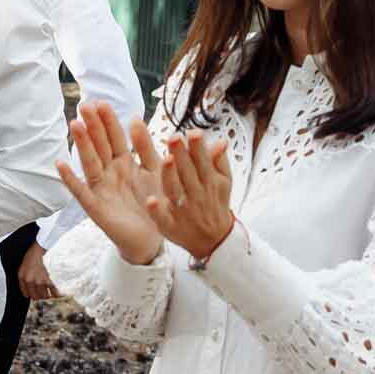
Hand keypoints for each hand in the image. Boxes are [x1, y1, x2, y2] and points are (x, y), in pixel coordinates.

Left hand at [17, 243, 58, 300]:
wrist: (35, 255)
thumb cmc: (27, 264)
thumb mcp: (20, 274)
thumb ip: (22, 285)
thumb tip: (26, 295)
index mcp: (26, 281)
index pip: (28, 294)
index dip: (29, 295)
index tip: (31, 293)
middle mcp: (35, 282)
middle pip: (37, 297)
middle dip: (37, 296)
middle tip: (37, 293)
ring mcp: (42, 281)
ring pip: (45, 295)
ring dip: (44, 296)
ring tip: (44, 294)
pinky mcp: (48, 279)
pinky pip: (53, 289)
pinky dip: (55, 294)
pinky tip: (56, 295)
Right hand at [55, 102, 164, 266]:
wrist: (151, 238)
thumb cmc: (152, 203)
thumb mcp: (154, 171)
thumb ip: (145, 147)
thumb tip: (134, 117)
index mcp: (124, 162)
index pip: (115, 137)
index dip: (108, 121)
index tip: (101, 102)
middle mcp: (109, 172)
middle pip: (100, 145)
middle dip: (93, 126)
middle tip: (85, 105)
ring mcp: (100, 188)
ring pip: (90, 162)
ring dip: (82, 145)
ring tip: (74, 125)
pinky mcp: (95, 207)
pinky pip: (81, 192)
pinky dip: (71, 179)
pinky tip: (61, 164)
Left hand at [149, 130, 235, 262]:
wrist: (214, 240)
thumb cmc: (215, 205)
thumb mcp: (224, 183)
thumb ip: (220, 161)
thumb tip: (221, 141)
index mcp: (208, 183)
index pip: (202, 162)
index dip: (198, 148)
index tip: (192, 133)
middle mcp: (195, 195)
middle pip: (187, 172)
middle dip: (182, 155)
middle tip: (174, 137)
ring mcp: (182, 210)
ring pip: (175, 190)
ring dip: (170, 176)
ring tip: (166, 160)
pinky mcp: (170, 225)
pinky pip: (162, 218)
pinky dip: (157, 211)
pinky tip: (150, 201)